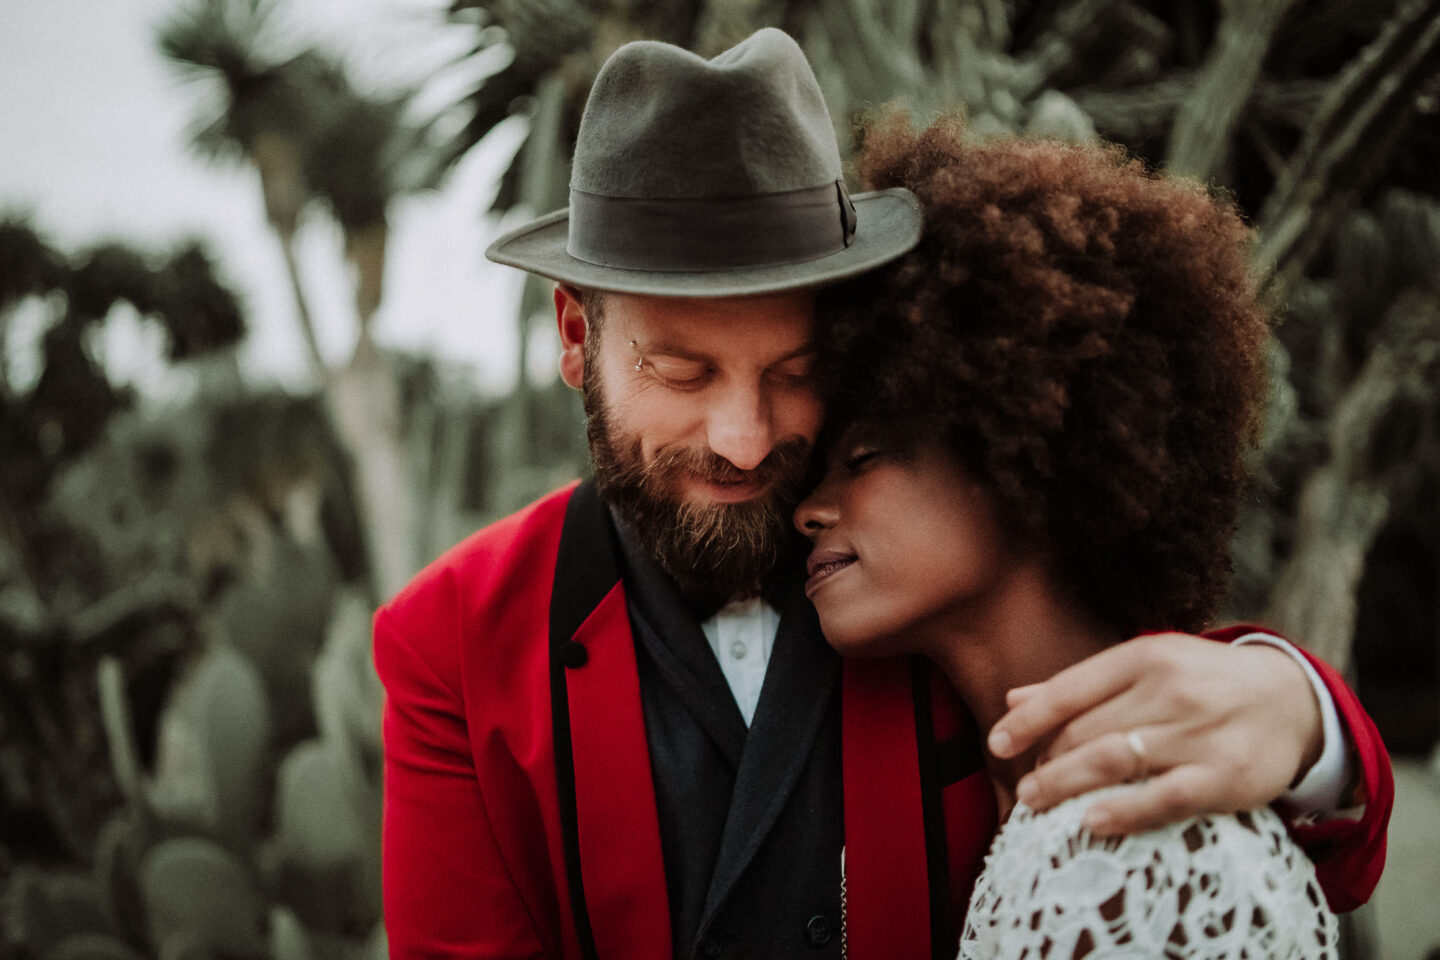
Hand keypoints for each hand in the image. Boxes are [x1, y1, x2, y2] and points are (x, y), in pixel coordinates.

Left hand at [988, 633, 1323, 834]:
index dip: (1028, 719)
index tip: (996, 743)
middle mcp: (1170, 690)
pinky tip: (1090, 821)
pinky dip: (1123, 811)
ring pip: (1114, 760)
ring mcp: (1199, 733)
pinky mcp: (1226, 776)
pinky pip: (1164, 797)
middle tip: (1026, 783)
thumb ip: (1081, 684)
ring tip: (1035, 800)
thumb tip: (1013, 698)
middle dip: (1047, 759)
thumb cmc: (1203, 684)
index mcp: (1146, 656)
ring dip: (1065, 783)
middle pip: (1086, 730)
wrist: (1293, 700)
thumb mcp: (1147, 666)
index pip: (1070, 689)